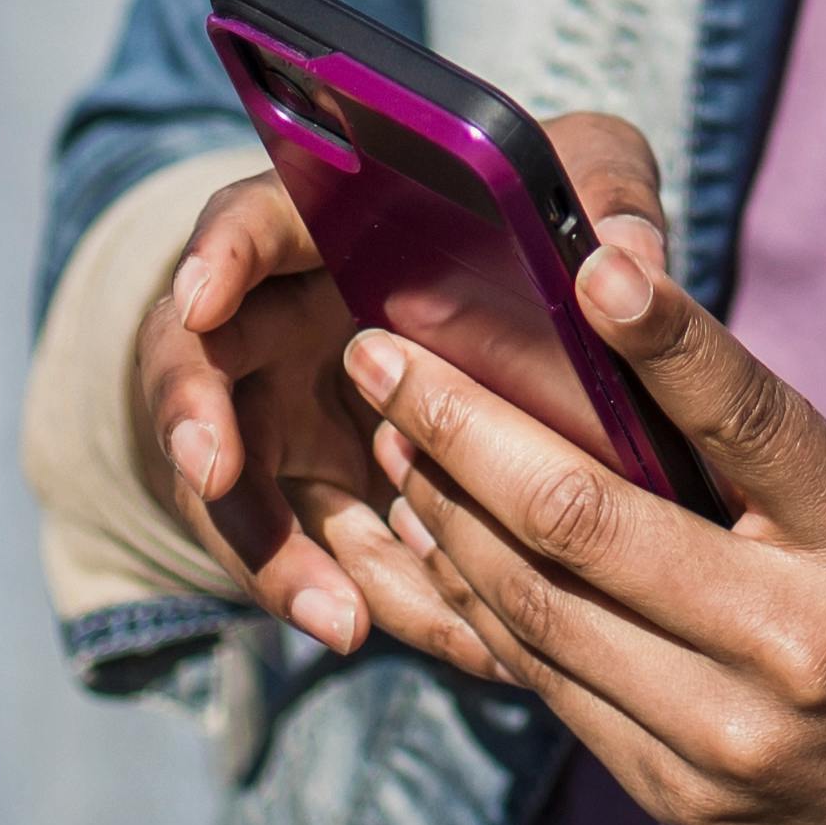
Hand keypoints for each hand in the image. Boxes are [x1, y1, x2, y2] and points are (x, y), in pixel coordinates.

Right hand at [132, 119, 672, 658]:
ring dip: (279, 558)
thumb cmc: (527, 225)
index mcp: (318, 226)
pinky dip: (379, 604)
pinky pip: (324, 563)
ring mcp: (276, 421)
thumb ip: (603, 190)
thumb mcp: (572, 177)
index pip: (247, 220)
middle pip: (197, 368)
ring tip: (345, 620)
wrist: (511, 315)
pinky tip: (462, 647)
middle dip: (195, 421)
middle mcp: (272, 323)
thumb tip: (629, 263)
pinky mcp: (313, 505)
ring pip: (241, 496)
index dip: (218, 254)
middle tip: (211, 470)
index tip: (203, 297)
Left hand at [323, 223, 825, 824]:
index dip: (661, 337)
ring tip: (387, 438)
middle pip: (585, 524)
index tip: (582, 264)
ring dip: (447, 517)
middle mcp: (796, 643)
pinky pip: (559, 692)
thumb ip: (755, 464)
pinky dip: (489, 611)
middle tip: (377, 355)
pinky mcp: (690, 808)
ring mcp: (733, 743)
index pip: (747, 416)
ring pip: (541, 613)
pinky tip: (443, 547)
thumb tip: (598, 365)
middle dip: (458, 431)